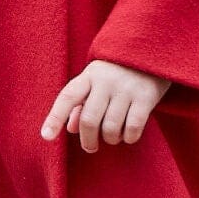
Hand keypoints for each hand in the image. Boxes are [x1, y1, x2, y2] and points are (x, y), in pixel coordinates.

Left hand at [41, 61, 169, 153]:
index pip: (68, 97)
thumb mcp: (96, 81)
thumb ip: (81, 104)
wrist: (151, 50)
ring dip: (110, 139)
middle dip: (88, 140)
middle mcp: (106, 81)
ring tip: (112, 137)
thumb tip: (70, 129)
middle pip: (89, 120)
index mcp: (89, 75)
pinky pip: (132, 128)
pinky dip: (128, 138)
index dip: (55, 117)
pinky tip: (128, 135)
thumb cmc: (118, 71)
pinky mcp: (146, 96)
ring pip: (111, 128)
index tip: (46, 137)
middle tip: (90, 147)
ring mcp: (127, 88)